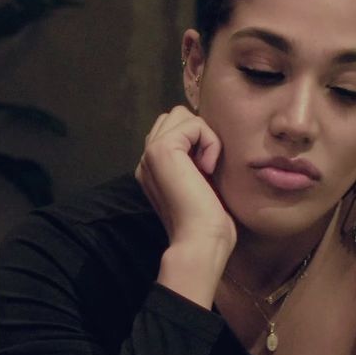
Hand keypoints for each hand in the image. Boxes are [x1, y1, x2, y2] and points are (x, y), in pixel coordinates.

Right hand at [135, 107, 235, 306]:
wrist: (200, 239)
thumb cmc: (208, 221)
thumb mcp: (200, 183)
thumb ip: (193, 160)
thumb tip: (207, 138)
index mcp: (152, 168)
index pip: (173, 129)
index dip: (196, 140)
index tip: (205, 172)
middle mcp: (146, 159)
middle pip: (174, 116)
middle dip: (198, 133)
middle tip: (206, 167)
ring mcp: (150, 152)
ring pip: (181, 115)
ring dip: (203, 136)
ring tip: (205, 167)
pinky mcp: (162, 149)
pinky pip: (194, 123)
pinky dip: (209, 141)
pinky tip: (207, 168)